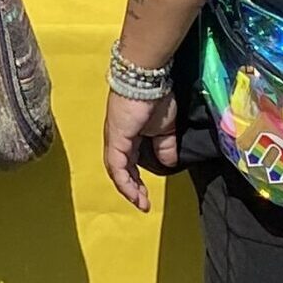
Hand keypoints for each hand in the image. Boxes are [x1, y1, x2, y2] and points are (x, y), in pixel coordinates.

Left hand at [103, 88, 179, 211]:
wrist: (147, 79)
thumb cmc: (156, 97)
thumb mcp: (165, 128)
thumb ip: (166, 146)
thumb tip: (169, 163)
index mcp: (128, 135)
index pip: (129, 163)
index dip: (137, 180)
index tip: (147, 196)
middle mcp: (117, 139)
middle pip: (120, 170)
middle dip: (132, 188)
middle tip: (144, 204)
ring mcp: (114, 139)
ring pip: (116, 171)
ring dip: (128, 189)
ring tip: (141, 203)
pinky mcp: (115, 138)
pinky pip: (117, 166)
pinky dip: (124, 181)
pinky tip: (133, 193)